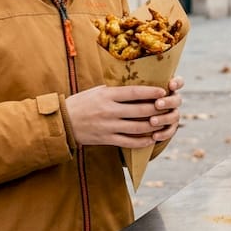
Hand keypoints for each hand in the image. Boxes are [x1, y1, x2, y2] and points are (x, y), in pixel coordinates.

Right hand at [64, 76, 184, 148]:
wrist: (62, 122)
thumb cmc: (81, 103)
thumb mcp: (97, 91)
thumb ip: (115, 91)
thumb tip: (137, 89)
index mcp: (106, 95)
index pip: (134, 92)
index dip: (150, 92)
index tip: (163, 91)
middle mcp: (109, 111)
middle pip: (139, 110)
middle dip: (157, 109)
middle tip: (168, 107)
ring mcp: (108, 126)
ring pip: (137, 127)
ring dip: (153, 125)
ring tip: (163, 122)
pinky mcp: (106, 139)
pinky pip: (129, 142)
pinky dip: (142, 141)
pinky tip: (151, 138)